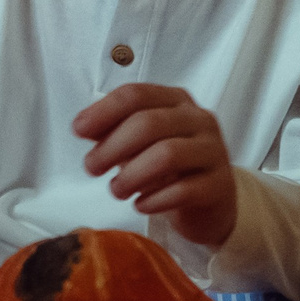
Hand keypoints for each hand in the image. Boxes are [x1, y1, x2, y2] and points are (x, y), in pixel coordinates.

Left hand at [74, 82, 237, 246]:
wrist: (210, 205)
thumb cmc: (169, 169)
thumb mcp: (139, 145)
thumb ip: (114, 132)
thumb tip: (83, 127)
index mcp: (176, 101)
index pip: (136, 95)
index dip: (103, 111)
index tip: (79, 131)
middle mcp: (199, 119)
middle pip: (149, 123)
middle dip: (112, 147)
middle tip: (91, 168)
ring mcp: (214, 151)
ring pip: (167, 154)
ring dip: (132, 175)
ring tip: (116, 190)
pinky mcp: (220, 185)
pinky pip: (184, 190)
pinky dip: (155, 199)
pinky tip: (141, 205)